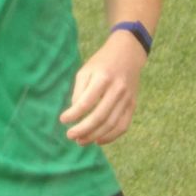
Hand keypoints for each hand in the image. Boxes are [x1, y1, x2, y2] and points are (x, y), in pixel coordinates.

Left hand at [60, 30, 147, 144]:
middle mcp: (117, 89)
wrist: (128, 54)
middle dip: (83, 130)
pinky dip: (110, 137)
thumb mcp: (86, 70)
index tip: (63, 120)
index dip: (73, 114)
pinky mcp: (132, 105)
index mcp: (103, 78)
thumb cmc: (102, 63)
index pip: (86, 102)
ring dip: (94, 136)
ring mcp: (127, 98)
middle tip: (70, 136)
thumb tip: (74, 114)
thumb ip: (79, 91)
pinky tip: (98, 140)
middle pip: (99, 116)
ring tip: (80, 141)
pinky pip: (123, 126)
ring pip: (111, 124)